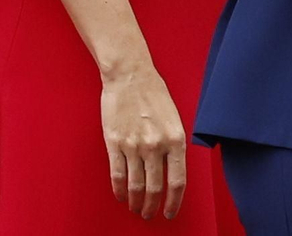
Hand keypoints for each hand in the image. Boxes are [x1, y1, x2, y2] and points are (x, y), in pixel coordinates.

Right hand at [102, 63, 187, 219]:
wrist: (130, 76)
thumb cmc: (154, 94)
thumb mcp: (175, 119)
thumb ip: (174, 145)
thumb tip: (172, 170)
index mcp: (176, 139)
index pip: (177, 181)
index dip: (174, 201)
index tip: (170, 212)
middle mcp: (156, 145)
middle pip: (155, 188)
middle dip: (153, 207)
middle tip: (151, 215)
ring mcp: (134, 146)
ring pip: (135, 186)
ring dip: (137, 203)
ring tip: (137, 210)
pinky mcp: (114, 144)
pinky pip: (117, 175)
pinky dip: (119, 190)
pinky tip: (122, 197)